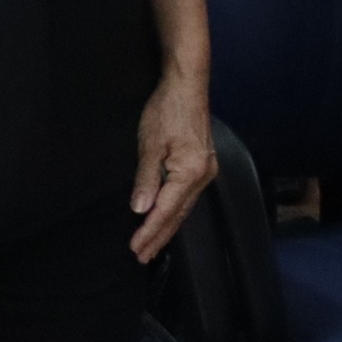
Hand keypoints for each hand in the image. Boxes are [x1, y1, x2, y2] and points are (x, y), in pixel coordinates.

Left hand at [128, 69, 216, 263]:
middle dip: (160, 236)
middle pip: (178, 214)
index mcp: (190, 172)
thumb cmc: (167, 110)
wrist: (186, 86)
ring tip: (153, 244)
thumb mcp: (150, 145)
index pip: (165, 210)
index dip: (149, 231)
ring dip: (168, 227)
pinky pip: (188, 196)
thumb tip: (141, 209)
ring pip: (185, 207)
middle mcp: (203, 175)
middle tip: (143, 256)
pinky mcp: (203, 163)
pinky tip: (168, 218)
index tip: (136, 247)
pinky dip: (175, 211)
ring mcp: (206, 170)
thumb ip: (146, 179)